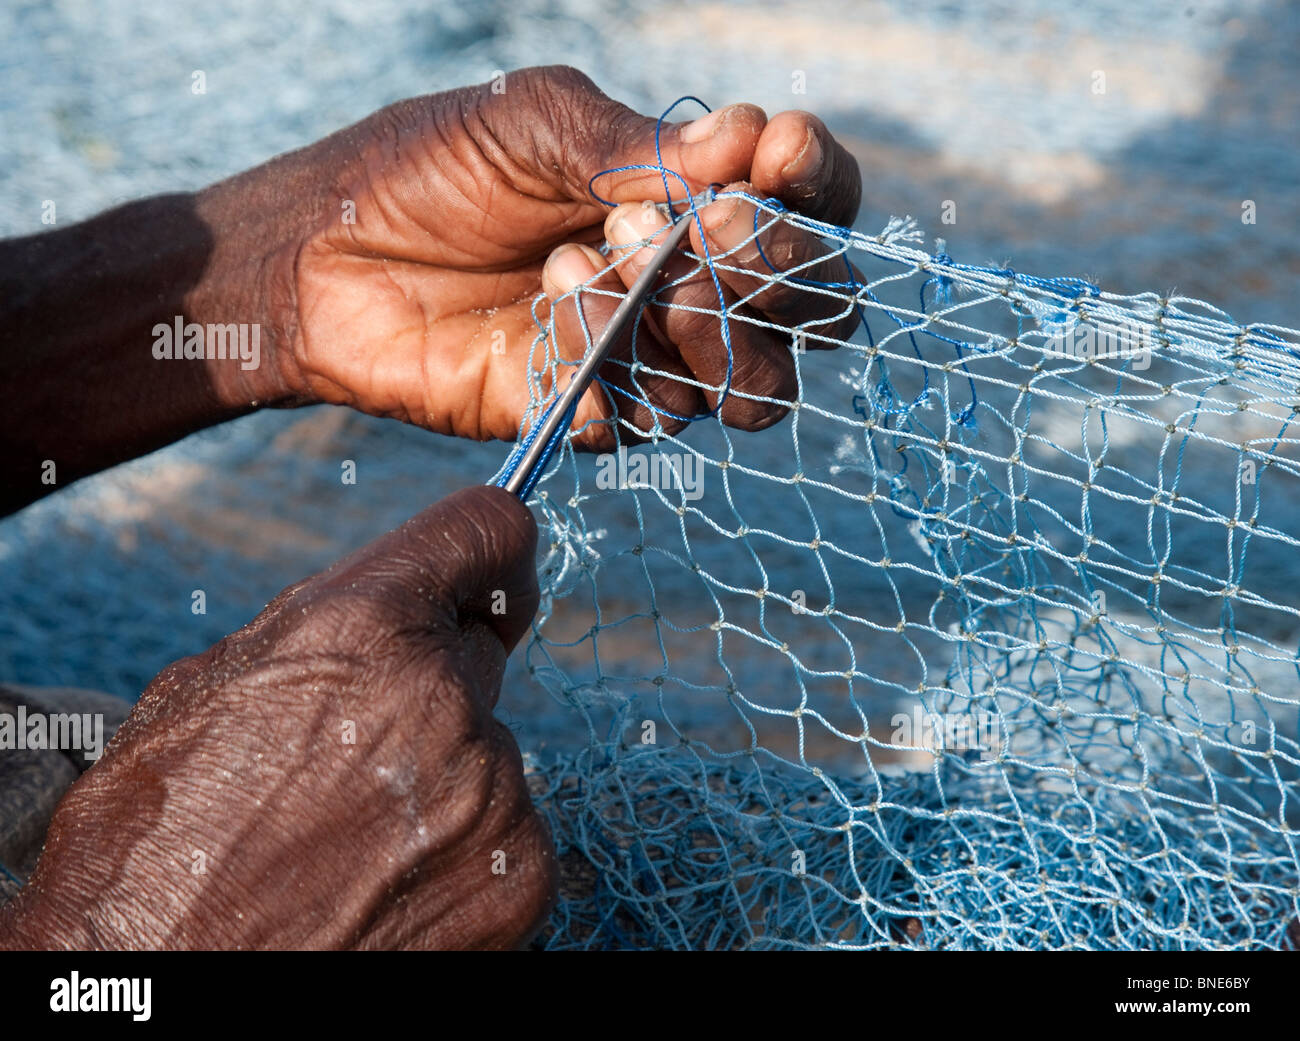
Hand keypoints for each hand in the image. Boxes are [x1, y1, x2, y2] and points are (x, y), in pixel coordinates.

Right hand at [0, 487, 553, 949]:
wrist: (163, 989)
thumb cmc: (156, 849)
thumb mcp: (206, 694)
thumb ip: (324, 627)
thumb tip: (402, 598)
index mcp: (360, 629)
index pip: (488, 531)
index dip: (490, 557)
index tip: (492, 581)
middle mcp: (442, 700)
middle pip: (477, 655)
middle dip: (432, 684)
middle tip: (358, 750)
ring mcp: (492, 793)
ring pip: (487, 752)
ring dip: (441, 779)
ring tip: (351, 840)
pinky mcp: (521, 875)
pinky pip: (506, 831)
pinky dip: (461, 852)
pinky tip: (386, 888)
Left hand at [216, 65, 862, 447]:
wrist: (326, 260)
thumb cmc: (428, 170)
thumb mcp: (532, 125)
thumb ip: (639, 146)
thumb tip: (749, 141)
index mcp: (692, 199)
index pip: (811, 204)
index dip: (817, 187)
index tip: (774, 158)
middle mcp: (691, 285)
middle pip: (811, 311)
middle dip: (768, 271)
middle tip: (700, 234)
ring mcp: (649, 358)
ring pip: (749, 387)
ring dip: (687, 331)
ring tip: (581, 273)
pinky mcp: (596, 414)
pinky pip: (648, 422)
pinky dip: (607, 379)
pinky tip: (539, 328)